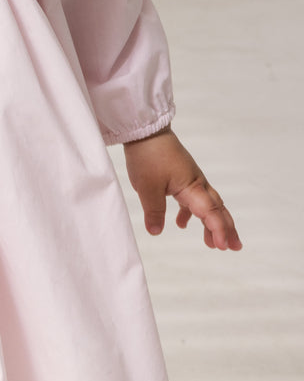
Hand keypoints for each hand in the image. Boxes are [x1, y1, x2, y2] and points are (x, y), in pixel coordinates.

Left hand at [123, 127, 241, 250]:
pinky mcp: (182, 177)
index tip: (222, 247)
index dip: (218, 230)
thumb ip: (154, 211)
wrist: (146, 132)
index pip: (210, 212)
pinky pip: (192, 199)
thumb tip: (156, 232)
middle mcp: (197, 183)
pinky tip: (181, 224)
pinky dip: (191, 213)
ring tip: (212, 243)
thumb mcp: (147, 187)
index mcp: (192, 186)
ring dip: (212, 223)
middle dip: (227, 229)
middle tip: (235, 247)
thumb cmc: (149, 156)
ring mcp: (190, 180)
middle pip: (217, 209)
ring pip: (207, 205)